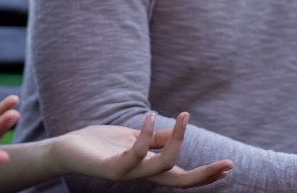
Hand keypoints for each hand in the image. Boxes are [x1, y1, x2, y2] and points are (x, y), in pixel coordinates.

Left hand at [52, 111, 232, 188]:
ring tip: (185, 117)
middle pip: (179, 181)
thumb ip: (155, 139)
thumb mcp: (133, 138)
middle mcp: (141, 175)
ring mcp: (127, 173)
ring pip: (163, 166)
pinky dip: (147, 133)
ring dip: (177, 141)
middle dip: (204, 174)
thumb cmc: (100, 144)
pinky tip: (152, 116)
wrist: (67, 149)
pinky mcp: (111, 167)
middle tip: (227, 163)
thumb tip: (178, 131)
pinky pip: (136, 153)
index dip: (205, 175)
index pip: (182, 176)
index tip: (229, 167)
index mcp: (148, 168)